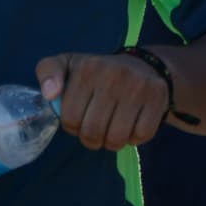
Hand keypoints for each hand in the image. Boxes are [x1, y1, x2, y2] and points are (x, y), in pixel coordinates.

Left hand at [35, 52, 168, 150]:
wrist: (142, 65)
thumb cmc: (97, 72)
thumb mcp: (67, 64)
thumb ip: (47, 72)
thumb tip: (49, 94)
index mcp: (88, 68)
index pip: (69, 119)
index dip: (72, 125)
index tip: (80, 114)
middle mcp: (113, 75)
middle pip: (93, 132)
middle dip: (91, 138)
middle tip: (96, 126)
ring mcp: (138, 86)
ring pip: (116, 139)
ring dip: (112, 141)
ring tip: (112, 127)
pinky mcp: (157, 97)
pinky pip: (141, 136)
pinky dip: (134, 138)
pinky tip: (132, 123)